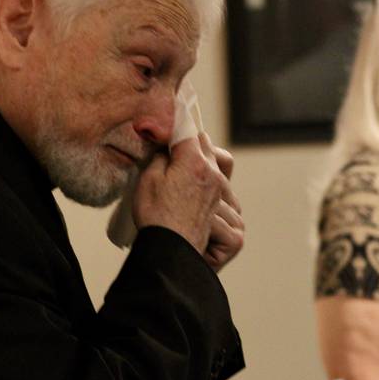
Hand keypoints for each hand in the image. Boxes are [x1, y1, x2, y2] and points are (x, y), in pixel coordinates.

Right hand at [133, 133, 243, 271]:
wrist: (170, 253)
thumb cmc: (155, 217)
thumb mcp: (149, 179)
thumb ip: (161, 156)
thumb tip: (168, 148)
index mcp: (194, 162)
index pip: (190, 133)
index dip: (179, 128)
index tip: (172, 126)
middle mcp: (214, 176)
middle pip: (207, 148)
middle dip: (193, 147)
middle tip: (175, 154)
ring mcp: (222, 196)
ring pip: (222, 171)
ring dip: (209, 172)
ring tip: (189, 182)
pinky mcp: (227, 216)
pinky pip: (230, 199)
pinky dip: (221, 200)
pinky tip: (207, 206)